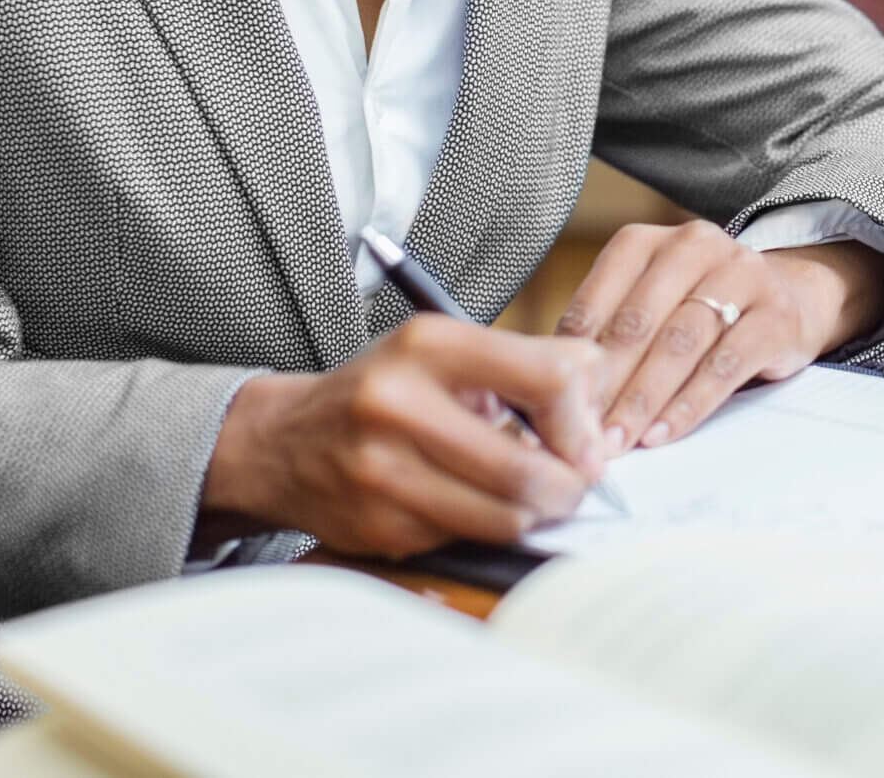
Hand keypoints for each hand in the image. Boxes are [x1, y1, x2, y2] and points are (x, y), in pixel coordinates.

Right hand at [199, 314, 607, 559]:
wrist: (282, 442)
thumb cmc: (383, 391)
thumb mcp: (444, 352)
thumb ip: (525, 364)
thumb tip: (601, 390)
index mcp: (428, 344)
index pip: (547, 377)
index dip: (581, 418)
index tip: (586, 438)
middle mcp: (399, 404)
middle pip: (528, 469)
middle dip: (569, 485)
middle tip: (574, 484)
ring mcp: (383, 472)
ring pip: (503, 516)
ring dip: (533, 513)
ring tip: (531, 496)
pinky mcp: (378, 525)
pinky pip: (465, 539)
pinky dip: (484, 527)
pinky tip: (472, 504)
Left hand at [556, 219, 883, 454]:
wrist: (789, 300)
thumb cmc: (698, 314)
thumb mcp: (650, 309)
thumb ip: (606, 339)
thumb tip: (546, 395)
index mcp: (648, 242)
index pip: (599, 298)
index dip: (573, 356)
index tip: (551, 405)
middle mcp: (694, 246)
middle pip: (639, 321)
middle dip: (606, 384)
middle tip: (579, 434)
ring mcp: (741, 275)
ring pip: (681, 341)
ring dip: (644, 398)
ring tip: (618, 441)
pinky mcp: (776, 314)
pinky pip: (726, 364)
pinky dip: (690, 404)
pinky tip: (663, 433)